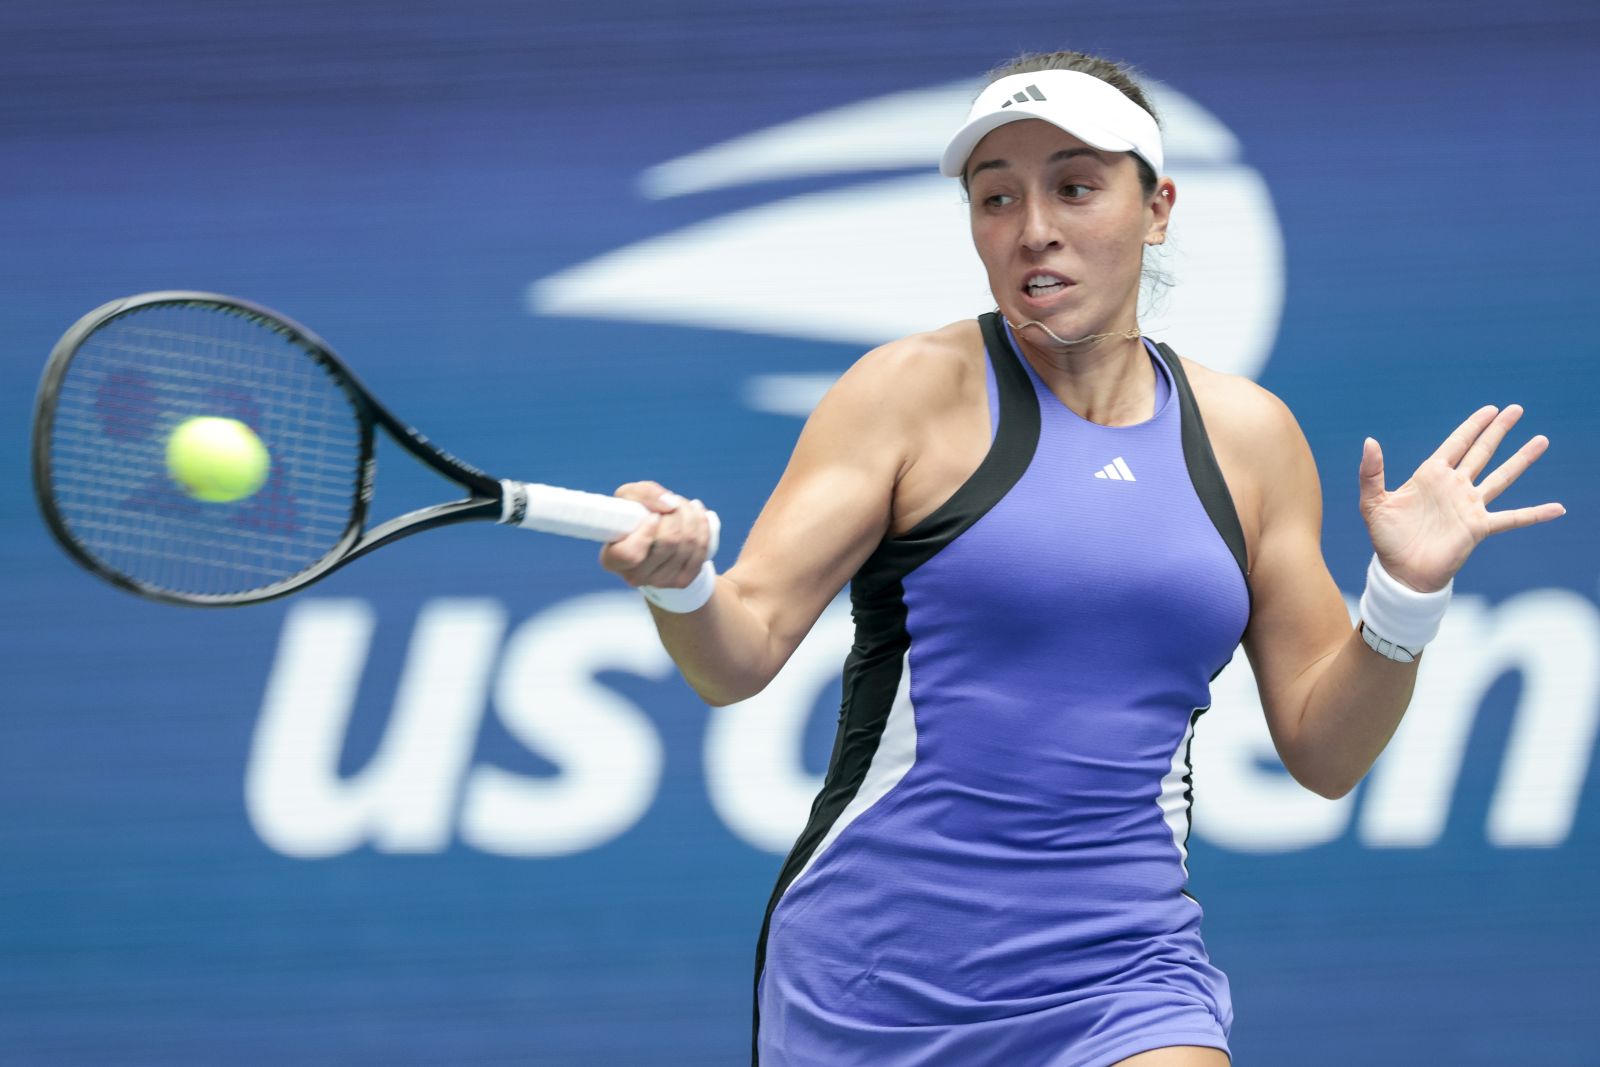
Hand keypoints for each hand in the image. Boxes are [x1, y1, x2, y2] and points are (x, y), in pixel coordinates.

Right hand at [599, 480, 712, 588]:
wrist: (653, 536)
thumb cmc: (635, 515)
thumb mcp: (630, 497)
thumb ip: (644, 494)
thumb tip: (669, 504)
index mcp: (613, 559)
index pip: (630, 554)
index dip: (646, 533)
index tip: (653, 516)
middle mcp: (634, 576)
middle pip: (668, 543)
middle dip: (676, 514)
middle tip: (673, 502)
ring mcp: (659, 581)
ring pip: (688, 543)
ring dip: (691, 516)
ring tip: (684, 506)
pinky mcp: (682, 581)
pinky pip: (701, 550)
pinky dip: (703, 527)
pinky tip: (697, 515)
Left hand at [1360, 404, 1564, 591]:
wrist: (1401, 572)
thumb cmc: (1386, 538)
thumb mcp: (1373, 502)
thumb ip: (1371, 472)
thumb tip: (1369, 440)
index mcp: (1430, 476)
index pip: (1456, 443)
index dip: (1472, 426)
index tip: (1490, 409)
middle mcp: (1454, 486)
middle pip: (1482, 451)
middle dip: (1498, 430)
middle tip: (1517, 409)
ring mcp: (1469, 506)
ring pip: (1501, 476)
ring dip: (1521, 459)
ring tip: (1541, 440)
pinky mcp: (1478, 527)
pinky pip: (1512, 519)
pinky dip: (1535, 514)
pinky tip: (1557, 508)